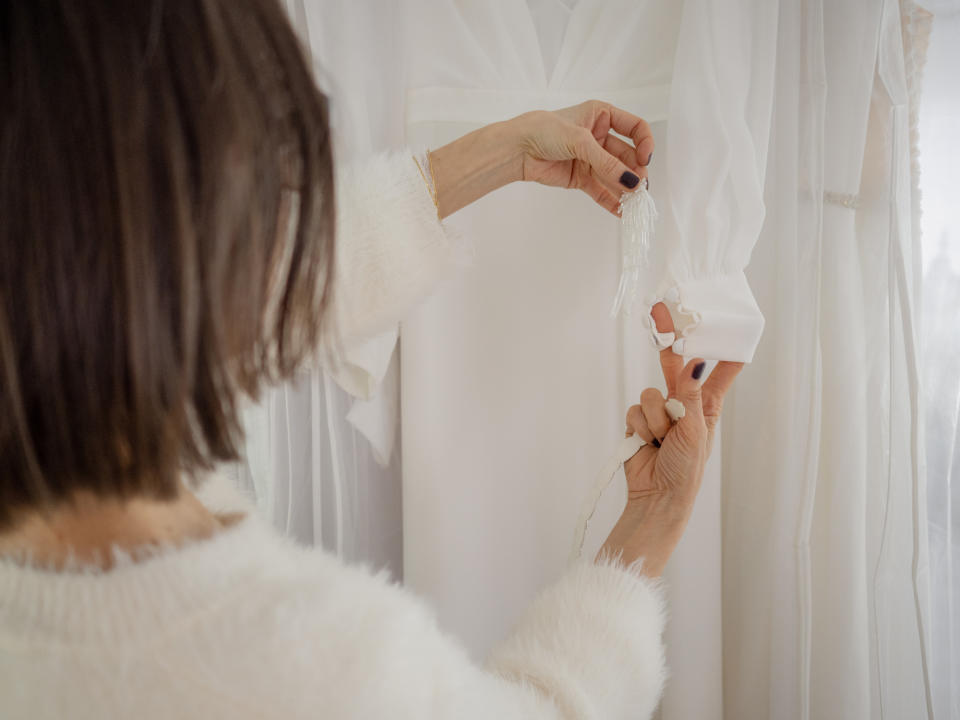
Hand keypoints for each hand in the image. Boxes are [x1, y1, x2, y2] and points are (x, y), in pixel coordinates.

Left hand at [516, 100, 654, 214]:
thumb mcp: (580, 141)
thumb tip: (631, 181)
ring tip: (634, 203)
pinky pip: (600, 190)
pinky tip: (621, 211)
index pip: (634, 128)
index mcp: (602, 116)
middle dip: (634, 172)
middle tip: (640, 187)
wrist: (517, 149)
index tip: (644, 159)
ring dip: (625, 188)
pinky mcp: (580, 177)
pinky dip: (610, 200)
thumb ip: (606, 162)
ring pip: (614, 175)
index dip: (644, 143)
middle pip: (626, 156)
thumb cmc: (544, 131)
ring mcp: (590, 158)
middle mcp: (599, 136)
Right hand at [597, 303, 742, 574]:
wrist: (658, 496)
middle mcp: (683, 403)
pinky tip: (647, 444)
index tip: (727, 323)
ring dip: (655, 419)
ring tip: (662, 441)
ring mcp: (660, 412)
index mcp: (706, 405)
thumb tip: (696, 361)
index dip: (719, 346)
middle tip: (661, 309)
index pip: (718, 370)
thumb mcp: (695, 432)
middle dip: (668, 339)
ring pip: (650, 393)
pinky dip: (640, 427)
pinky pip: (634, 409)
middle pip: (675, 364)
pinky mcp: (638, 422)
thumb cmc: (686, 470)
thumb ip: (690, 394)